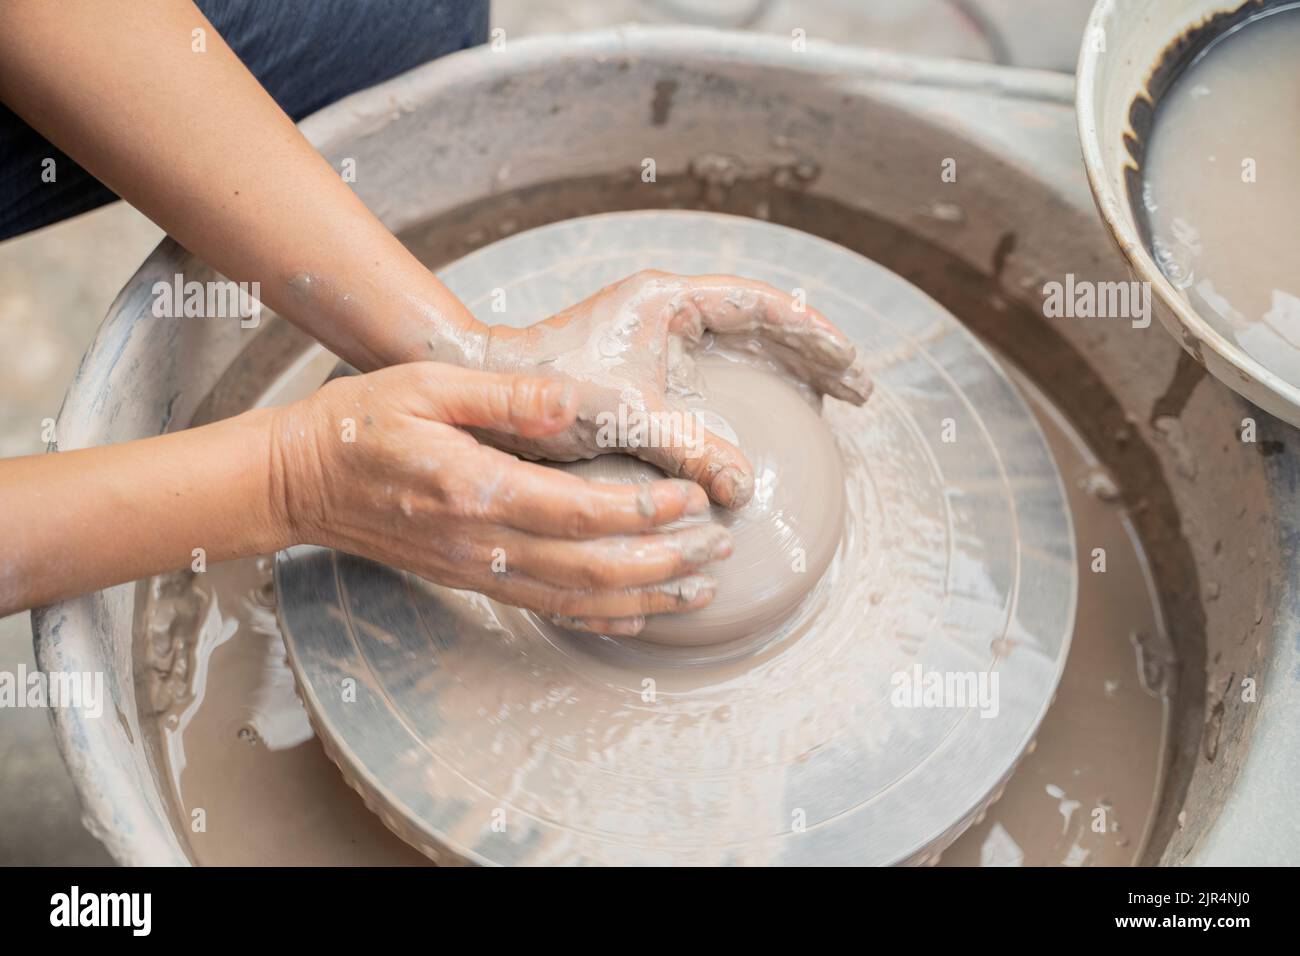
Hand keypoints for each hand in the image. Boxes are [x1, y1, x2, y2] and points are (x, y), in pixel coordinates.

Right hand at [271, 362, 732, 635]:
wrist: (298, 481)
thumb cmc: (361, 422)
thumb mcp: (428, 385)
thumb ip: (509, 397)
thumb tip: (577, 401)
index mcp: (476, 488)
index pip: (581, 512)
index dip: (645, 512)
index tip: (693, 500)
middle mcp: (481, 542)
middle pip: (593, 568)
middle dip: (665, 562)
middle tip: (719, 548)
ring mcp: (476, 569)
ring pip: (577, 600)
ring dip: (646, 598)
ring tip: (701, 589)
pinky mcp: (472, 580)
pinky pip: (546, 610)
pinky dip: (600, 617)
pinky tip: (638, 616)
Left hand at [481, 270, 870, 507]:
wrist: (484, 392)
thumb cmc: (546, 392)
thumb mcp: (627, 419)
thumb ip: (692, 449)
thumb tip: (743, 487)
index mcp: (667, 301)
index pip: (761, 305)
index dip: (812, 336)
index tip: (849, 367)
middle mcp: (664, 310)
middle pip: (760, 323)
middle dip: (810, 353)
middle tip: (855, 388)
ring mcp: (653, 338)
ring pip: (739, 345)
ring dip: (785, 369)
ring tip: (829, 398)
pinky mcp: (641, 367)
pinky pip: (713, 371)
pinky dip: (749, 388)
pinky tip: (767, 415)